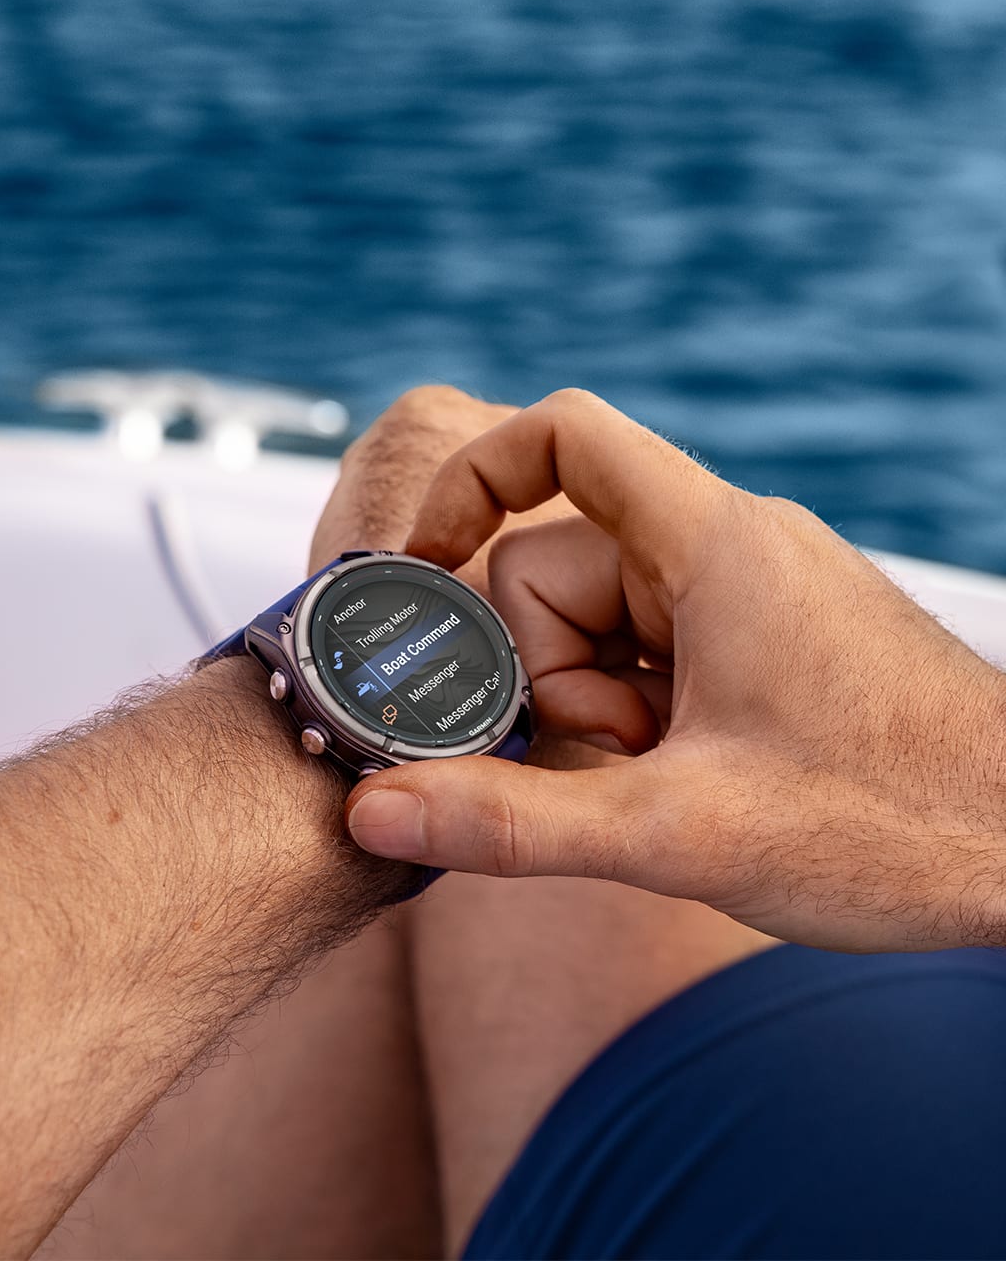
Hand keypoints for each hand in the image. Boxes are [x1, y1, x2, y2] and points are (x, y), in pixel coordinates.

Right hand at [345, 389, 1005, 951]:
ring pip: (604, 616)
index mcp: (713, 545)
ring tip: (668, 781)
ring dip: (599, 702)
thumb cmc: (895, 829)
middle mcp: (732, 547)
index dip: (473, 479)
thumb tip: (377, 812)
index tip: (423, 562)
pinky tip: (686, 780)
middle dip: (554, 671)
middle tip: (618, 756)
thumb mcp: (677, 835)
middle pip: (561, 561)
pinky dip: (639, 710)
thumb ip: (514, 822)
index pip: (565, 436)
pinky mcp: (768, 638)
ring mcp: (753, 592)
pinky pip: (655, 645)